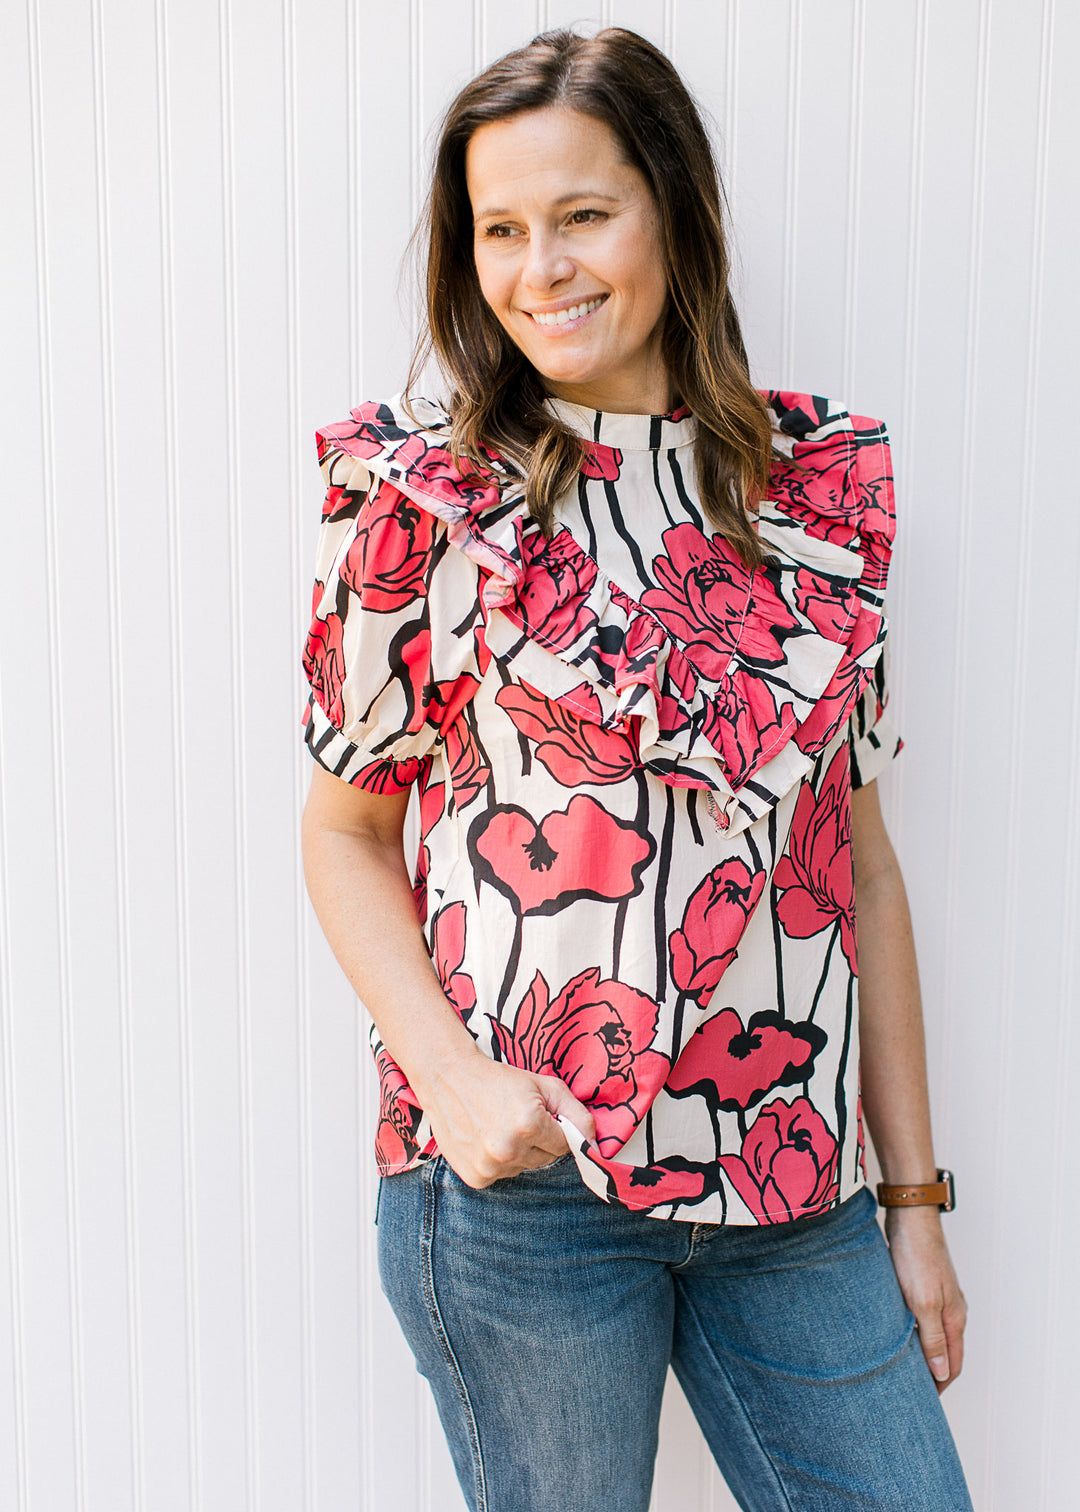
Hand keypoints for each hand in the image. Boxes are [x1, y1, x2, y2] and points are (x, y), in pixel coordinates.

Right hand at [416, 1045, 596, 1187]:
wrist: (449, 1077)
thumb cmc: (499, 1079)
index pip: (566, 1145)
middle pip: (546, 1159)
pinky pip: (503, 1175)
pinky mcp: (475, 1177)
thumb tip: (594, 1142)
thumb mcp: (545, 1085)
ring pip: (524, 1168)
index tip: (541, 1114)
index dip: (557, 1128)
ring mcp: (489, 1166)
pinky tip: (487, 1139)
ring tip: (499, 1126)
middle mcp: (508, 1150)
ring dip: (519, 1152)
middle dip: (539, 1141)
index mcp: (529, 1124)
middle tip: (517, 1117)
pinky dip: (499, 1162)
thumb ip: (577, 1113)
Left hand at [884, 1205, 966, 1391]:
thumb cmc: (916, 1256)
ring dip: (922, 1353)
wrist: (910, 1216)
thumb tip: (942, 1373)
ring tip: (902, 1368)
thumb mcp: (923, 1302)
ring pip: (934, 1335)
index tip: (924, 1403)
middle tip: (911, 1391)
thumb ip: (933, 1338)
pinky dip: (914, 1333)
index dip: (939, 1385)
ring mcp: (939, 1296)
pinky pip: (922, 1318)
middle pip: (946, 1352)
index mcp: (954, 1318)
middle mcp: (951, 1309)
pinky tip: (896, 1334)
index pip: (952, 1364)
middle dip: (932, 1374)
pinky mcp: (924, 1285)